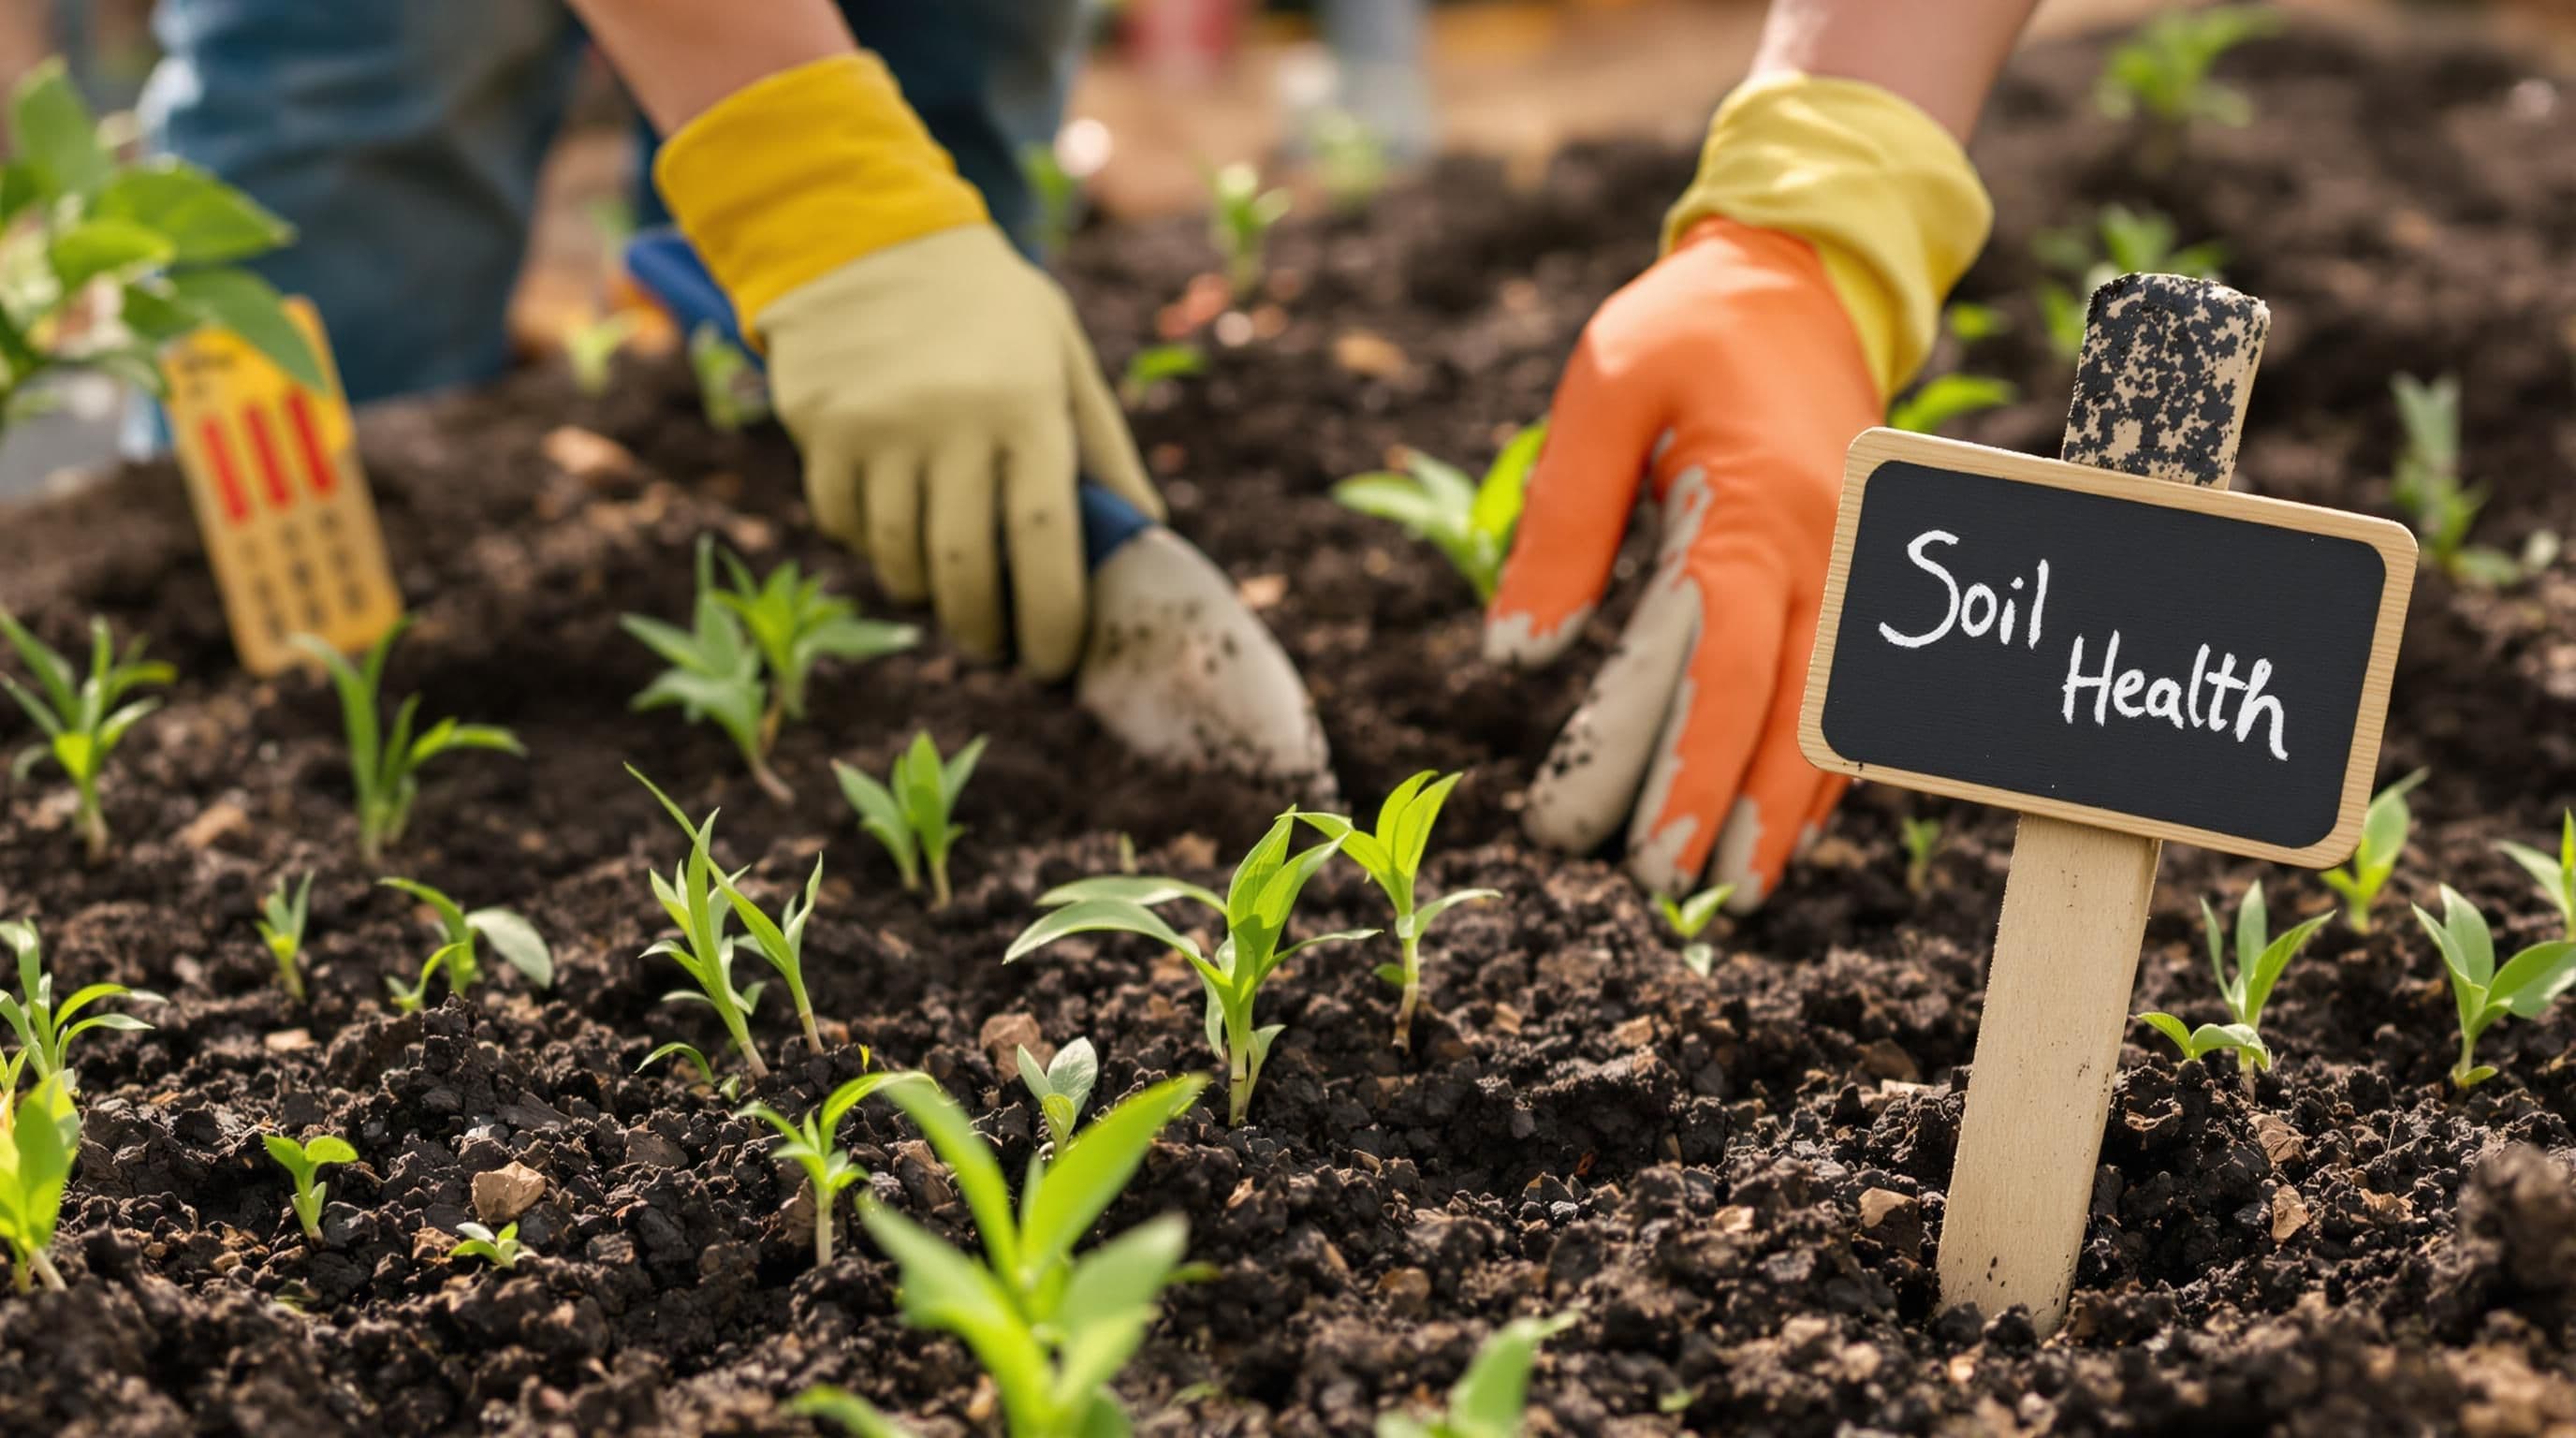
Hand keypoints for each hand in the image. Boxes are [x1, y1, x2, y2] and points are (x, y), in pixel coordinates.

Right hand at [759, 225, 1160, 678]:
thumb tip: (1142, 538)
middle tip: (1000, 648)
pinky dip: (871, 546)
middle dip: (986, 631)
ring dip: (930, 595)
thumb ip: (1103, 449)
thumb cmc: (988, 307)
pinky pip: (845, 527)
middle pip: (967, 572)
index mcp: (1026, 408)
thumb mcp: (1062, 356)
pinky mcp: (821, 430)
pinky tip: (895, 529)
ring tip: (952, 593)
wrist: (866, 233)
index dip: (1053, 619)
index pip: (1046, 542)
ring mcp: (878, 429)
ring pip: (900, 561)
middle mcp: (950, 422)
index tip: (1056, 662)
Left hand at [1485, 217, 1879, 908]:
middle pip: (1796, 711)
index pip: (1724, 666)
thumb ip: (1561, 528)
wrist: (1801, 272)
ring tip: (1739, 887)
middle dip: (1745, 814)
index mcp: (1759, 507)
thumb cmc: (1684, 329)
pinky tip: (1788, 813)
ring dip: (1793, 803)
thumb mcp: (1598, 395)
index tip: (1646, 851)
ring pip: (1841, 710)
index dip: (1690, 769)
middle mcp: (1830, 545)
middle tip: (1687, 898)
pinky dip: (1826, 753)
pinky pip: (1858, 680)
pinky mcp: (1868, 567)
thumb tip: (1519, 658)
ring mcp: (1863, 561)